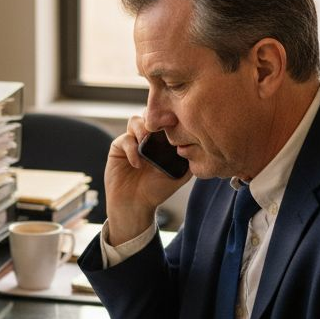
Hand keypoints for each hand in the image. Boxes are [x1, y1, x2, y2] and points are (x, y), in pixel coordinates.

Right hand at [103, 114, 190, 244]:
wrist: (135, 204)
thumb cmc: (156, 190)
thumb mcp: (179, 175)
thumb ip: (189, 160)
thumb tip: (200, 145)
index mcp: (161, 140)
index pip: (165, 119)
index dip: (170, 116)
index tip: (177, 121)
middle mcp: (146, 137)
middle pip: (149, 114)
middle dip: (155, 118)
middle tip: (163, 127)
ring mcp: (132, 140)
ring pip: (135, 121)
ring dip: (142, 129)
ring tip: (147, 144)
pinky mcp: (118, 148)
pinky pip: (125, 139)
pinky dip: (132, 149)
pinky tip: (138, 164)